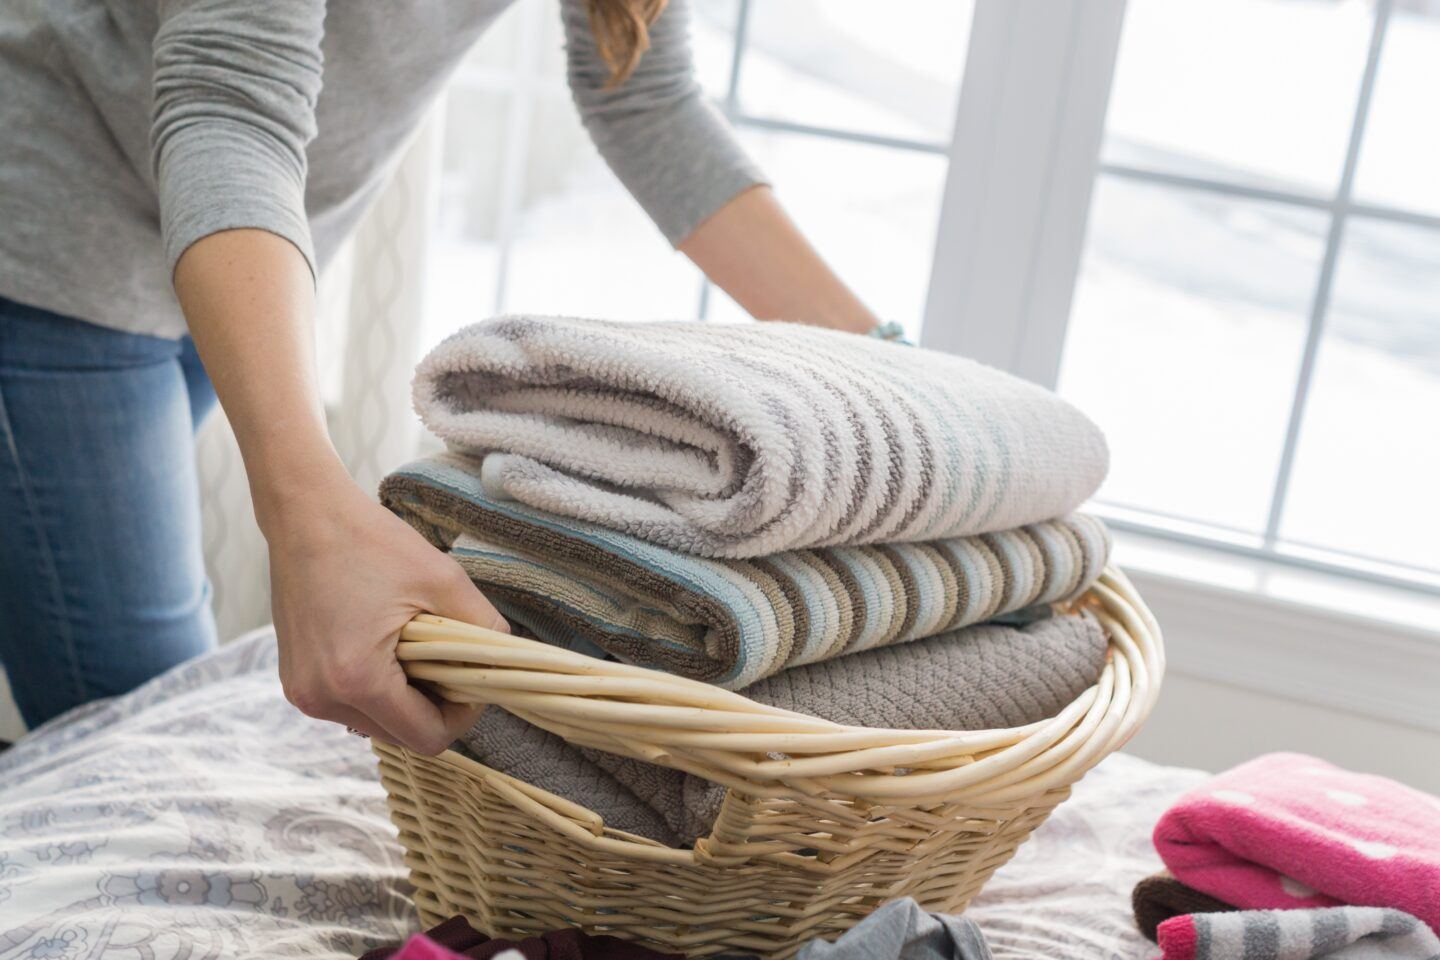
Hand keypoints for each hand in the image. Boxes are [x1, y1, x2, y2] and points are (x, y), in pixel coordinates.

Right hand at [265, 468, 506, 754]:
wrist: (306, 516)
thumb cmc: (371, 542)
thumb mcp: (444, 581)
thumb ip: (484, 628)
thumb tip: (507, 661)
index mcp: (357, 680)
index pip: (427, 738)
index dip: (462, 716)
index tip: (472, 679)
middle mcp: (321, 698)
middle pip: (401, 737)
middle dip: (433, 707)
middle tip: (448, 660)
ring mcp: (303, 692)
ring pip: (376, 724)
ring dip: (403, 699)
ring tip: (414, 648)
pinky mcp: (295, 680)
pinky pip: (350, 705)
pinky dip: (375, 688)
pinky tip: (386, 646)